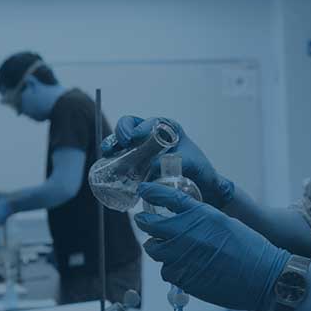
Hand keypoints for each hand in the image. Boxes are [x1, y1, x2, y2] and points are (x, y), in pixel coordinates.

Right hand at [103, 116, 235, 208]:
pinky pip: (121, 157)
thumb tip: (153, 165)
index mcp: (169, 129)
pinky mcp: (137, 164)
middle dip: (122, 131)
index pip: (151, 122)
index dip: (140, 127)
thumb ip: (178, 161)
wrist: (203, 188)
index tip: (136, 138)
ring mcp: (143, 149)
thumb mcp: (193, 163)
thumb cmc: (201, 171)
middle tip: (122, 143)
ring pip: (122, 141)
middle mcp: (153, 136)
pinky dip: (113, 160)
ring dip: (112, 144)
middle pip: (131, 126)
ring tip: (107, 153)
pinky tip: (108, 166)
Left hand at [135, 183, 288, 310]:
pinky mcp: (182, 277)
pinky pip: (166, 270)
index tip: (143, 189)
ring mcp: (182, 256)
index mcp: (201, 214)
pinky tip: (183, 266)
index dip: (152, 192)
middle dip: (145, 221)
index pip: (168, 197)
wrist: (262, 276)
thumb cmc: (250, 248)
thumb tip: (183, 218)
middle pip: (151, 224)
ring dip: (157, 246)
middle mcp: (187, 233)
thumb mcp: (225, 222)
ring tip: (165, 246)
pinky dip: (171, 267)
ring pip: (154, 249)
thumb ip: (201, 218)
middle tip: (144, 220)